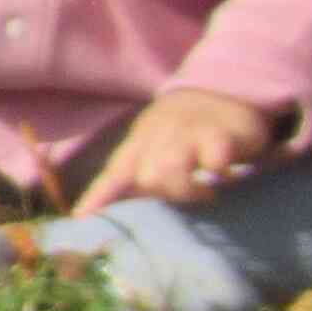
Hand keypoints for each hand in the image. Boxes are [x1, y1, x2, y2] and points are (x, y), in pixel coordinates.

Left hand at [73, 88, 277, 214]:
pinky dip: (220, 173)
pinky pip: (214, 161)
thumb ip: (135, 179)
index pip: (114, 174)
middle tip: (187, 194)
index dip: (98, 197)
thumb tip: (106, 214)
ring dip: (188, 188)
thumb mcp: (155, 148)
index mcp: (138, 143)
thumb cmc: (183, 132)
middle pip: (145, 176)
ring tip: (206, 192)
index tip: (82, 220)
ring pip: (171, 169)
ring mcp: (188, 131)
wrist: (223, 90)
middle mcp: (158, 135)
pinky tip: (229, 174)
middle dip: (164, 192)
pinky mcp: (221, 134)